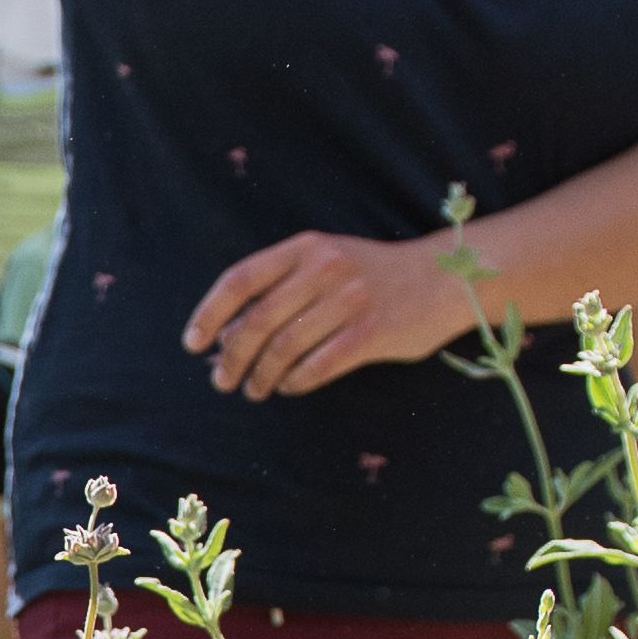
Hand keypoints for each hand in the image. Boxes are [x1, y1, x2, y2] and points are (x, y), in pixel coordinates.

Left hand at [186, 232, 494, 398]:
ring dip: (261, 377)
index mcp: (305, 248)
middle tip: (222, 381)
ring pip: (284, 349)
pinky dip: (295, 382)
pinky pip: (317, 366)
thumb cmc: (372, 275)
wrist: (444, 277)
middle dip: (231, 358)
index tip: (193, 344)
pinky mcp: (372, 333)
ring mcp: (350, 300)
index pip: (240, 280)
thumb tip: (227, 335)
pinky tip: (289, 387)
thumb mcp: (326, 261)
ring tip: (254, 389)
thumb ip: (281, 288)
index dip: (209, 314)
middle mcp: (324, 269)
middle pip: (257, 321)